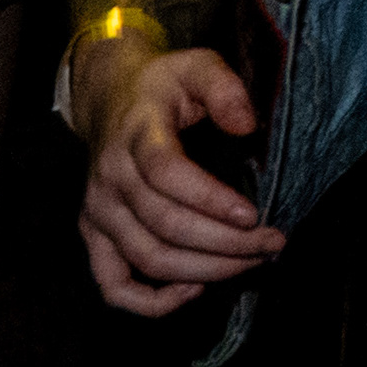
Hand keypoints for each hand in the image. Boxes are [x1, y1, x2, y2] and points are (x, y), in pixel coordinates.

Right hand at [74, 43, 282, 316]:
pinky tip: (194, 288)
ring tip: (251, 262)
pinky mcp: (94, 236)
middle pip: (165, 225)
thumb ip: (224, 86)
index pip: (167, 173)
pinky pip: (113, 286)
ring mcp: (98, 212)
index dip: (210, 200)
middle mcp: (110, 178)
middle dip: (225, 243)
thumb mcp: (197, 65)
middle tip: (272, 242)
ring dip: (205, 269)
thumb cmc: (163, 86)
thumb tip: (246, 125)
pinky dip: (151, 301)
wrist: (109, 98)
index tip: (254, 215)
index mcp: (136, 134)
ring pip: (148, 258)